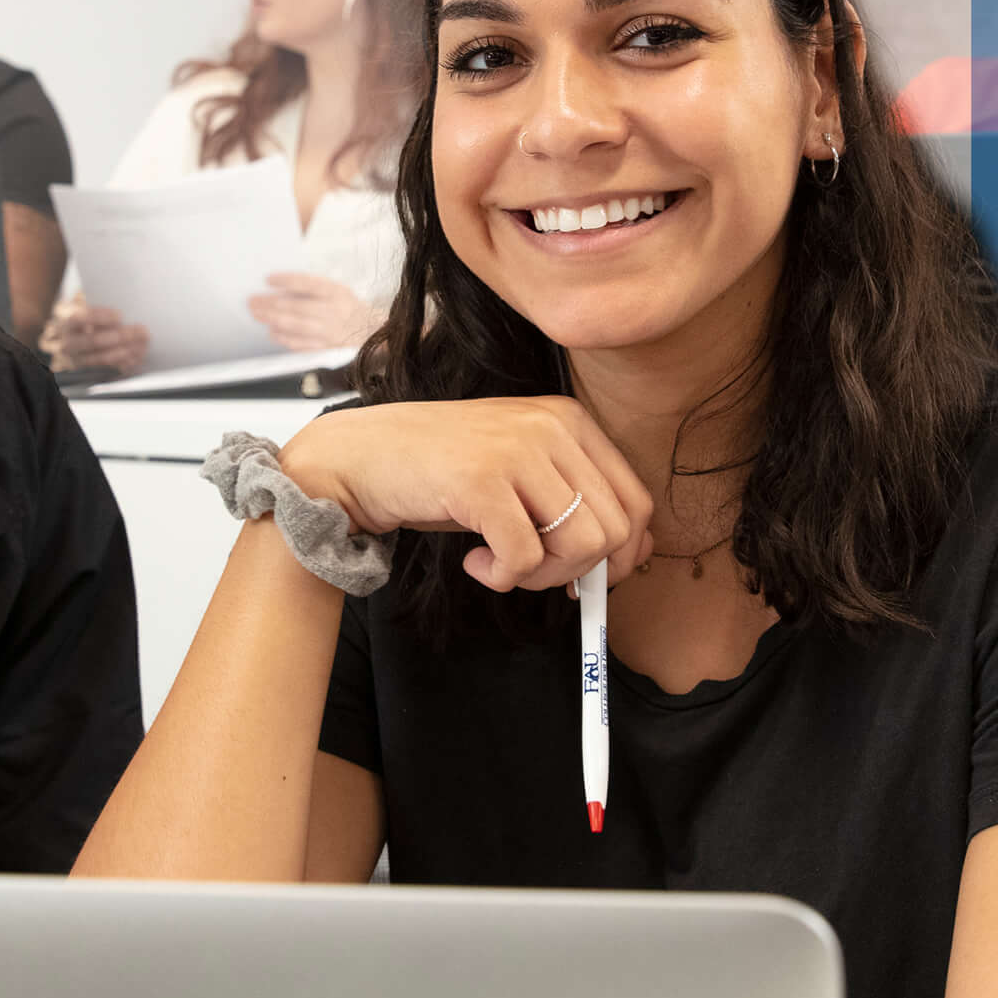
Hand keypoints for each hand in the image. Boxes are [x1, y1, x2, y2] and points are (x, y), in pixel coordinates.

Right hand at [43, 300, 149, 374]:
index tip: (119, 315)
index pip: (80, 318)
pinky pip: (107, 368)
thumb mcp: (82, 303)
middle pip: (93, 340)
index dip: (100, 317)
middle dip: (120, 336)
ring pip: (101, 357)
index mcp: (64, 319)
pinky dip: (124, 363)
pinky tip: (136, 356)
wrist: (65, 336)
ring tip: (142, 343)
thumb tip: (124, 302)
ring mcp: (75, 358)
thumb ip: (97, 303)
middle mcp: (66, 341)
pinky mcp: (86, 369)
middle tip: (141, 330)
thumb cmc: (80, 314)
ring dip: (126, 351)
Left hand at [249, 270, 380, 351]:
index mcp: (335, 292)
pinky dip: (285, 338)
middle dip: (270, 303)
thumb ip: (312, 288)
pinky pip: (302, 344)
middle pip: (296, 306)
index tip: (267, 279)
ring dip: (272, 320)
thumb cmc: (347, 307)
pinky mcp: (327, 348)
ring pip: (295, 325)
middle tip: (252, 301)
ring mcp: (329, 331)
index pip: (307, 283)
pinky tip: (272, 333)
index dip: (286, 280)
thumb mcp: (336, 290)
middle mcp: (332, 311)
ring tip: (257, 314)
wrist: (371, 331)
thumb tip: (280, 288)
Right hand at [280, 399, 652, 593]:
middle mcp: (553, 426)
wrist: (359, 457)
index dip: (624, 555)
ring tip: (501, 566)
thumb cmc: (442, 475)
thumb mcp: (520, 475)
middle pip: (616, 528)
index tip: (588, 577)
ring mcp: (519, 449)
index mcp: (571, 420)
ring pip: (581, 544)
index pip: (637, 501)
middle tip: (533, 573)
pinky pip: (525, 556)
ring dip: (541, 576)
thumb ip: (572, 502)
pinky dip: (504, 577)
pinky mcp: (482, 479)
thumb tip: (627, 560)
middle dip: (580, 570)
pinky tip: (475, 563)